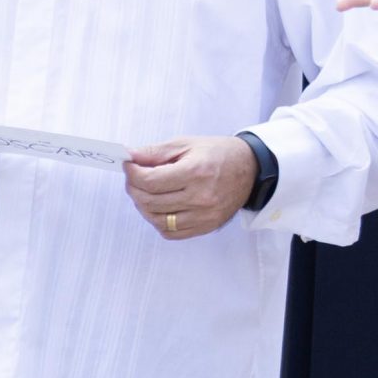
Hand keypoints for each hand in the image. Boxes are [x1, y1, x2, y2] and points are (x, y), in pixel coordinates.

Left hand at [124, 136, 257, 239]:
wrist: (249, 169)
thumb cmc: (218, 154)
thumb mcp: (186, 144)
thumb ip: (155, 152)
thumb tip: (128, 156)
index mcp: (195, 172)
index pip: (150, 181)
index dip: (132, 174)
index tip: (128, 166)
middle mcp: (200, 197)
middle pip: (150, 201)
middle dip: (134, 189)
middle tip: (133, 178)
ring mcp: (204, 216)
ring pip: (157, 219)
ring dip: (143, 206)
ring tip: (145, 193)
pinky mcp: (206, 227)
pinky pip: (171, 233)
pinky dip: (159, 222)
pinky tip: (160, 208)